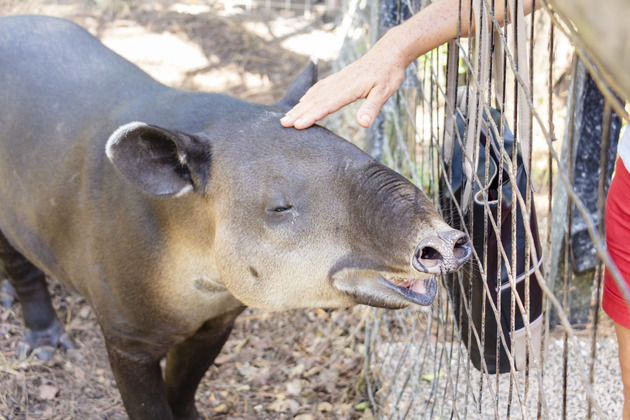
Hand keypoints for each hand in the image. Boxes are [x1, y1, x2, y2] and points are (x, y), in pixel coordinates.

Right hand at [280, 28, 407, 128]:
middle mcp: (339, 83)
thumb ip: (372, 108)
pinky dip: (308, 95)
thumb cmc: (388, 73)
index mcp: (348, 88)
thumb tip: (363, 124)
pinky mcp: (339, 78)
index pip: (326, 105)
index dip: (311, 115)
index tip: (297, 125)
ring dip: (299, 106)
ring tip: (286, 116)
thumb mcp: (384, 92)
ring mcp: (337, 80)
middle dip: (298, 112)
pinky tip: (302, 101)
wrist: (389, 53)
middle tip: (283, 124)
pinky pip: (319, 88)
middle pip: (315, 100)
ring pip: (314, 94)